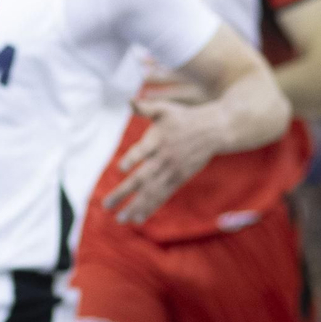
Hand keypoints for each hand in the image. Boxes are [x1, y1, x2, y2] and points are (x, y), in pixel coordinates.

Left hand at [102, 98, 225, 224]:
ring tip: (120, 219)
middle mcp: (164, 158)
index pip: (143, 151)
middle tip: (106, 205)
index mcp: (158, 140)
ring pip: (152, 192)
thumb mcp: (165, 108)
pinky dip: (150, 207)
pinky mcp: (179, 178)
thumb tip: (130, 101)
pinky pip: (163, 195)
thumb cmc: (183, 118)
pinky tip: (137, 218)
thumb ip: (146, 107)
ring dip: (136, 206)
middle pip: (143, 178)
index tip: (120, 168)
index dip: (133, 159)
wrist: (214, 130)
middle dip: (124, 192)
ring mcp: (172, 171)